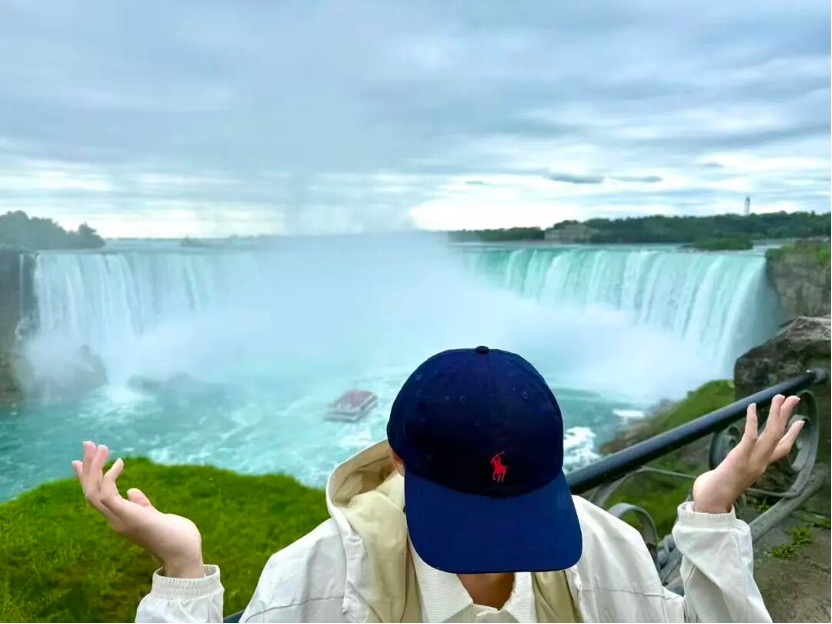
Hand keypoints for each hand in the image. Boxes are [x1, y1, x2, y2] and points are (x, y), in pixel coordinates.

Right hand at [73, 441, 204, 577]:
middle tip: (88, 444)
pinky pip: (108, 494)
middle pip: (89, 492)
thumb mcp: (156, 516)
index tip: (79, 461)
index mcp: (120, 519)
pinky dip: (110, 477)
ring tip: (101, 447)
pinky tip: (120, 462)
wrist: (184, 553)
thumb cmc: (175, 537)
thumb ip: (142, 505)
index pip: (95, 497)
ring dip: (94, 468)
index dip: (86, 479)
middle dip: (87, 467)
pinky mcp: (128, 517)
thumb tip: (133, 491)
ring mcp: (119, 520)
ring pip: (93, 492)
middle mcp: (115, 520)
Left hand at [692, 395, 803, 513]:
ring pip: (771, 434)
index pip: (781, 449)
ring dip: (777, 414)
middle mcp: (760, 463)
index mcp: (759, 467)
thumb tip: (725, 467)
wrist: (710, 506)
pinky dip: (753, 421)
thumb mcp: (731, 477)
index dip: (792, 435)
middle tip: (794, 398)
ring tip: (780, 397)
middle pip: (779, 436)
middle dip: (787, 416)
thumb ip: (734, 470)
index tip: (800, 421)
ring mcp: (752, 461)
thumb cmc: (714, 493)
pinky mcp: (740, 458)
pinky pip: (750, 437)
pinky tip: (753, 407)